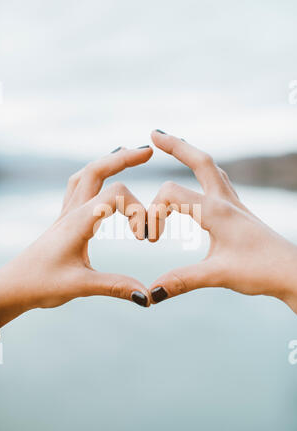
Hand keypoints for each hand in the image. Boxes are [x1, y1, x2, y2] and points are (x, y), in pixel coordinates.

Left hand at [0, 145, 152, 328]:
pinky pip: (80, 187)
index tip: (144, 239)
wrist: (14, 286)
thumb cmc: (41, 284)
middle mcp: (72, 211)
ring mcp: (66, 213)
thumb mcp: (79, 287)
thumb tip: (147, 296)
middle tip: (148, 152)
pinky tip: (104, 178)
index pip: (115, 195)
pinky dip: (96, 175)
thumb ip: (115, 287)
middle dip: (124, 159)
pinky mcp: (65, 219)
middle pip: (96, 170)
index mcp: (78, 222)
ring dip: (108, 162)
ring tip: (129, 155)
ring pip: (86, 174)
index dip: (137, 210)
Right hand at [147, 130, 296, 313]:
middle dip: (176, 146)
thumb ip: (181, 281)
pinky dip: (205, 175)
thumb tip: (150, 294)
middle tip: (154, 134)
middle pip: (200, 161)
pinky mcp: (240, 215)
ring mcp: (235, 205)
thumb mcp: (218, 275)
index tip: (150, 240)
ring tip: (177, 147)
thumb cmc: (261, 270)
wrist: (294, 273)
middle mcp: (226, 201)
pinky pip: (220, 184)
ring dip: (192, 156)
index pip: (171, 195)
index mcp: (216, 210)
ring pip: (212, 170)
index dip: (152, 214)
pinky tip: (202, 184)